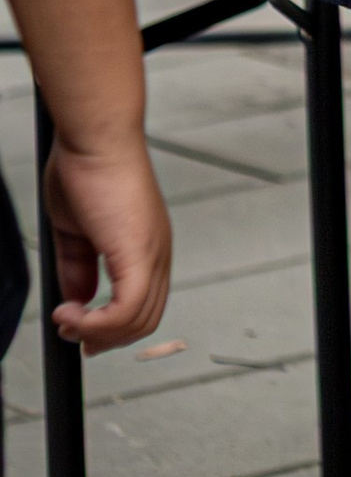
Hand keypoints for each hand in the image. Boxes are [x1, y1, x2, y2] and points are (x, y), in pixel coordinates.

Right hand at [44, 131, 171, 352]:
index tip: (82, 330)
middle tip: (72, 335)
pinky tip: (71, 312)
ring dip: (97, 331)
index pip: (142, 303)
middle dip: (105, 337)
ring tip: (66, 321)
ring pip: (138, 320)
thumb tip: (78, 298)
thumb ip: (78, 267)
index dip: (113, 326)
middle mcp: (157, 252)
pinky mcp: (140, 252)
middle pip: (144, 319)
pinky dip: (97, 322)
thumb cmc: (89, 168)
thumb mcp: (77, 230)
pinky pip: (127, 308)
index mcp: (146, 246)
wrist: (95, 139)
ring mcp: (153, 253)